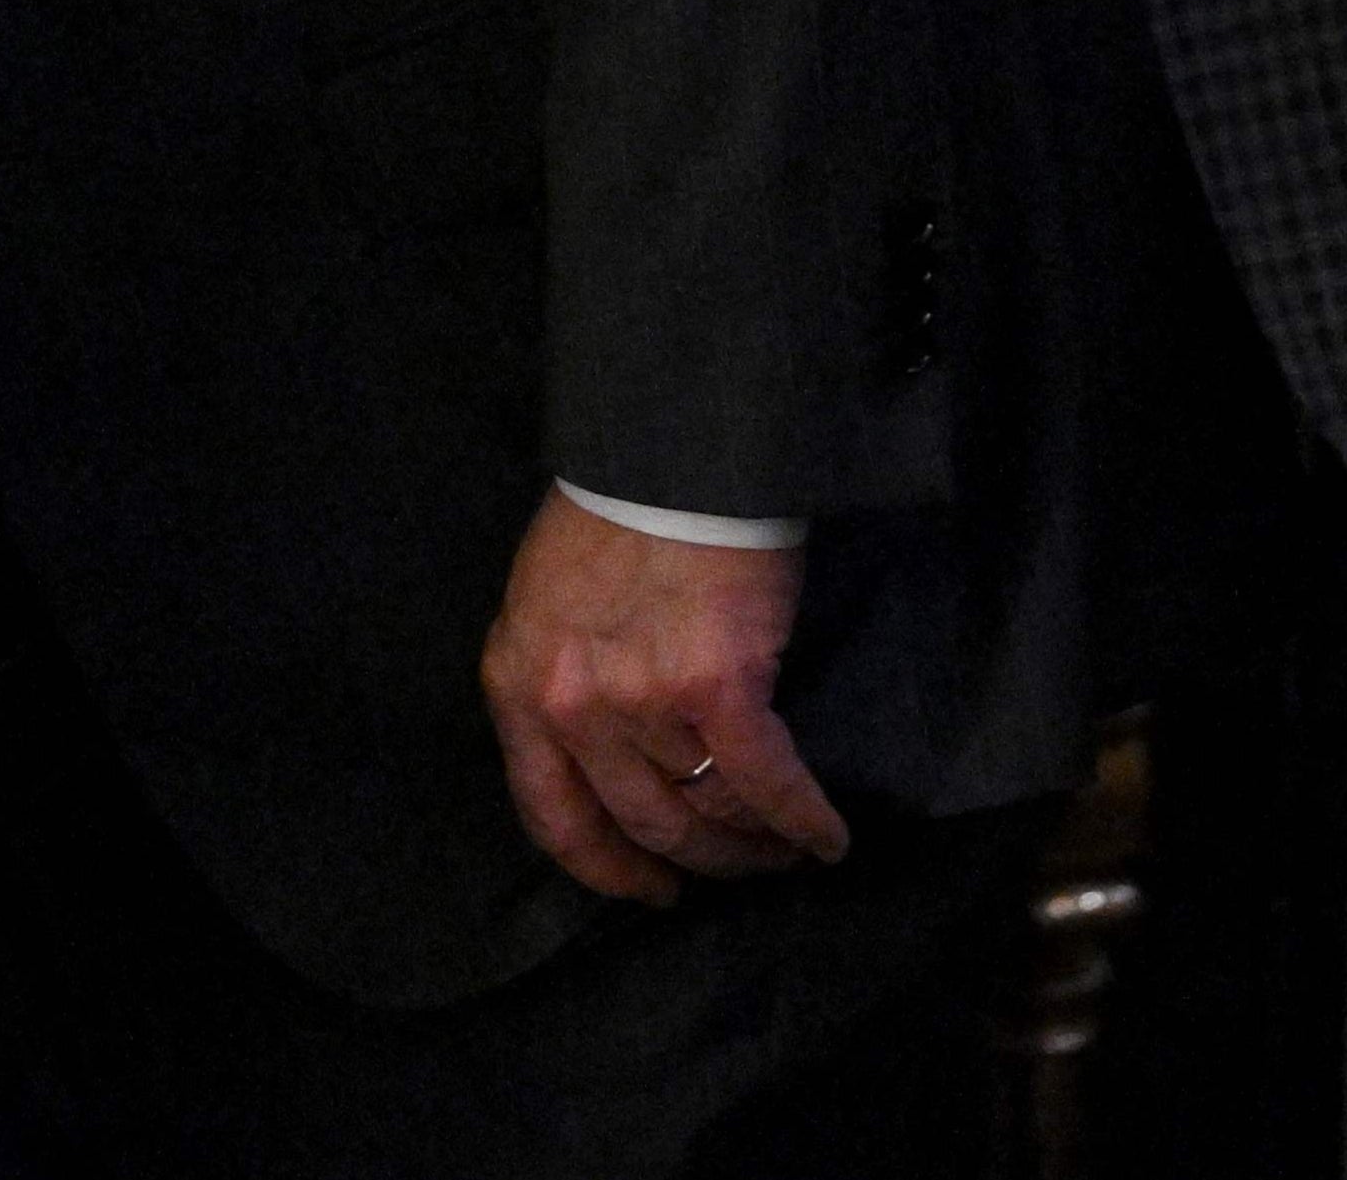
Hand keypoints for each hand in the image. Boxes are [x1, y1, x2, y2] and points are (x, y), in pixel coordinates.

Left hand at [479, 491, 845, 900]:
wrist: (665, 456)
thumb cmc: (609, 522)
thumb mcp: (544, 609)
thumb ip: (562, 684)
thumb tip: (606, 760)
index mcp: (518, 687)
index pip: (552, 816)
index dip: (606, 868)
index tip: (649, 890)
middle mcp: (572, 706)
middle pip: (643, 823)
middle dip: (697, 859)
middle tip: (737, 866)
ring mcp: (641, 702)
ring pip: (708, 811)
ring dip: (755, 842)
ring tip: (785, 846)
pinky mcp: (717, 690)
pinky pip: (766, 785)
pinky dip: (803, 821)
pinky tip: (828, 838)